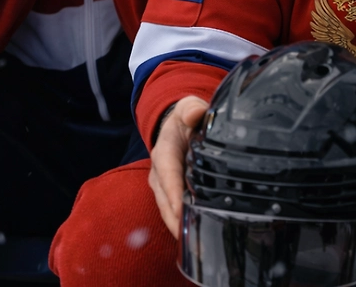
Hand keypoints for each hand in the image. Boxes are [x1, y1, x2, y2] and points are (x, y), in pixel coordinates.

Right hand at [148, 95, 208, 239]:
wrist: (176, 124)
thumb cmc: (186, 117)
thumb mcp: (188, 107)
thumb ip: (192, 109)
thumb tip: (196, 114)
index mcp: (164, 152)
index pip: (168, 175)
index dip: (174, 195)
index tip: (180, 212)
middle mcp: (159, 173)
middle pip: (166, 201)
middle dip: (176, 221)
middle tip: (192, 241)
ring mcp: (163, 186)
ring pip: (168, 210)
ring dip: (179, 228)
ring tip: (195, 248)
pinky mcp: (170, 194)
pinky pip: (174, 212)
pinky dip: (182, 226)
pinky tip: (196, 241)